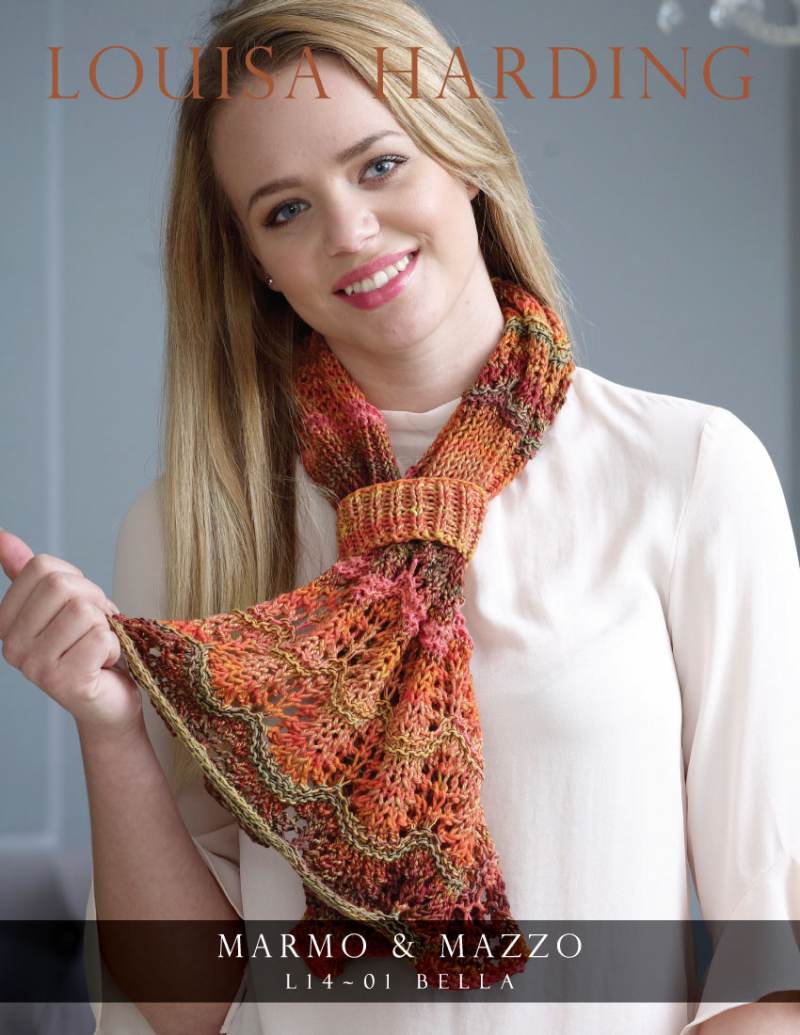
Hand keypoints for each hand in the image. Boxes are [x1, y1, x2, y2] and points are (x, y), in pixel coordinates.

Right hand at [0, 529, 141, 734]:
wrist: (110, 701)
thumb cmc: (89, 648)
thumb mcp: (63, 603)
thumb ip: (29, 572)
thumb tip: (2, 536)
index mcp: (5, 623)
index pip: (42, 567)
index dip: (76, 581)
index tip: (81, 607)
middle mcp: (11, 646)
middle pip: (61, 586)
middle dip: (94, 601)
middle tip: (96, 628)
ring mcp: (35, 667)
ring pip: (84, 611)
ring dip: (106, 627)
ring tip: (99, 648)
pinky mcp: (65, 682)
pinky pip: (101, 637)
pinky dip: (115, 647)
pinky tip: (105, 665)